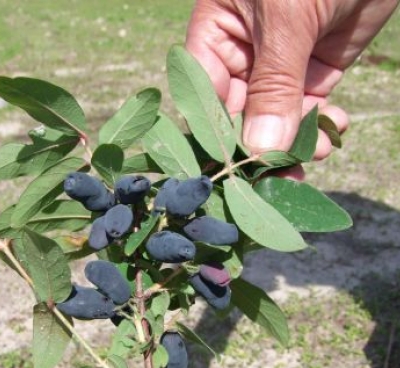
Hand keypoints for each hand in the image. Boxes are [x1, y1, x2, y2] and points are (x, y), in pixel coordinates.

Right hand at [186, 0, 398, 158]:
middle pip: (238, 115)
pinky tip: (334, 134)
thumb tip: (260, 152)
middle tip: (275, 181)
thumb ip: (273, 85)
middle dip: (258, 149)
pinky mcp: (315, 71)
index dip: (214, 133)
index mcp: (217, 29)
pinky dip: (321, 128)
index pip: (204, 92)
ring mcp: (280, 64)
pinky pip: (309, 112)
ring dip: (293, 145)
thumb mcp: (289, 17)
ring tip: (313, 160)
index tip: (231, 170)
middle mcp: (243, 52)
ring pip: (275, 120)